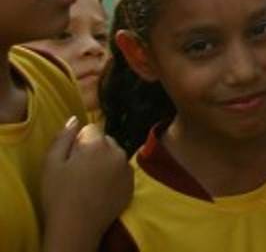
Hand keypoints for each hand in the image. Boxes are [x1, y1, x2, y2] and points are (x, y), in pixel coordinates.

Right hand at [41, 117, 131, 250]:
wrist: (76, 227)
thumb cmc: (59, 195)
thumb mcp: (51, 164)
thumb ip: (63, 137)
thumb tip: (74, 120)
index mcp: (98, 145)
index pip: (92, 128)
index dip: (79, 141)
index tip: (71, 157)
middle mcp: (118, 152)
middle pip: (105, 141)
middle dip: (94, 149)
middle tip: (79, 170)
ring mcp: (127, 169)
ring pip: (114, 156)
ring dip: (105, 162)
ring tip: (90, 182)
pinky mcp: (132, 184)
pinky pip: (122, 171)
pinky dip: (113, 175)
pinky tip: (101, 190)